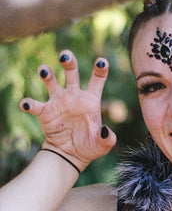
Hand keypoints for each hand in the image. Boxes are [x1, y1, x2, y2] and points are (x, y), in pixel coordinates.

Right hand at [19, 51, 115, 169]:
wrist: (71, 155)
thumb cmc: (89, 146)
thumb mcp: (102, 145)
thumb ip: (107, 138)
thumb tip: (105, 131)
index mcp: (90, 100)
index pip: (97, 80)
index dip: (100, 69)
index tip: (101, 61)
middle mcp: (74, 96)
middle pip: (71, 73)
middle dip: (68, 62)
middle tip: (65, 55)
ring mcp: (58, 102)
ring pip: (51, 82)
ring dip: (47, 74)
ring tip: (44, 71)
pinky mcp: (45, 113)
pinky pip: (35, 105)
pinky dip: (29, 103)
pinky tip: (26, 104)